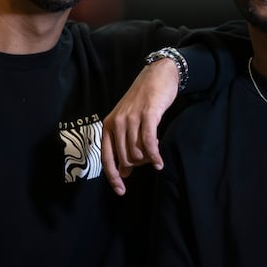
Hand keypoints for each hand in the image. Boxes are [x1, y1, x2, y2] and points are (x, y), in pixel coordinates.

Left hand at [102, 58, 178, 194]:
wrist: (157, 75)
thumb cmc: (143, 101)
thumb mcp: (128, 123)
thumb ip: (123, 146)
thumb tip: (124, 172)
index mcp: (108, 125)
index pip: (106, 158)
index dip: (113, 177)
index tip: (121, 191)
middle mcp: (117, 122)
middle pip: (126, 158)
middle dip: (138, 165)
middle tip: (148, 159)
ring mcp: (131, 118)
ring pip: (137, 152)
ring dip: (148, 159)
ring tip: (155, 154)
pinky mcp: (147, 115)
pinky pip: (149, 143)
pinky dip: (155, 156)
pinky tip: (159, 163)